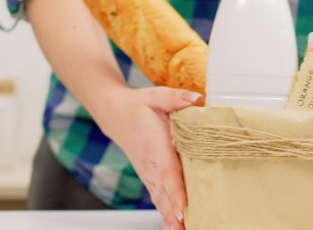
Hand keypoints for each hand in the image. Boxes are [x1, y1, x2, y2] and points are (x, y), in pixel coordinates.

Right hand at [95, 86, 202, 229]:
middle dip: (175, 214)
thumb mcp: (157, 96)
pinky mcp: (150, 178)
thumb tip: (196, 99)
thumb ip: (177, 98)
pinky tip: (174, 227)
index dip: (175, 192)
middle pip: (165, 195)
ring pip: (161, 201)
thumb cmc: (139, 106)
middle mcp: (151, 165)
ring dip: (171, 219)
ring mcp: (149, 174)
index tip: (183, 208)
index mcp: (156, 147)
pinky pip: (159, 200)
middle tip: (187, 229)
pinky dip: (166, 215)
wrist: (116, 114)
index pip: (168, 173)